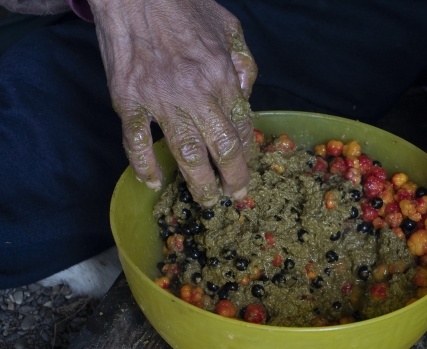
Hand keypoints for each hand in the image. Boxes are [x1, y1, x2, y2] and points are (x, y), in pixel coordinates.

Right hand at [88, 0, 257, 204]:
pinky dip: (143, 165)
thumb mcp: (229, 27)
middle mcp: (197, 93)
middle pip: (221, 148)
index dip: (247, 153)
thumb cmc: (182, 4)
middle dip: (233, 178)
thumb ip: (244, 63)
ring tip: (206, 199)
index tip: (247, 167)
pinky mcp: (129, 100)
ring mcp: (161, 99)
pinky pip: (137, 141)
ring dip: (198, 182)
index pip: (241, 127)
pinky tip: (152, 181)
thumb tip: (246, 95)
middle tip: (235, 195)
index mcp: (223, 76)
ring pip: (185, 153)